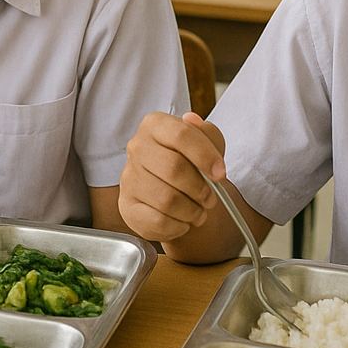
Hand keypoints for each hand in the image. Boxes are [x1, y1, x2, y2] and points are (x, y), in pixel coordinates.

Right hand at [119, 111, 226, 242]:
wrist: (172, 187)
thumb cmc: (190, 162)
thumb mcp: (206, 142)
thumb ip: (207, 133)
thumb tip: (194, 122)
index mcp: (155, 125)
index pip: (181, 134)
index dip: (205, 156)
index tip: (220, 173)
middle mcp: (137, 148)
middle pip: (173, 169)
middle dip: (200, 188)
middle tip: (210, 197)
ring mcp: (129, 178)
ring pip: (166, 200)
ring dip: (191, 211)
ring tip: (198, 210)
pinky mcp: (127, 206)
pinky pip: (158, 221)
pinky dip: (178, 225)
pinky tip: (182, 220)